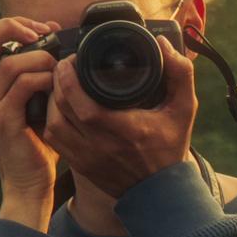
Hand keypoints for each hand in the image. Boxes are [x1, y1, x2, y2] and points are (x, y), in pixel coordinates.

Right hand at [0, 15, 62, 225]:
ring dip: (41, 58)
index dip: (8, 27)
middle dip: (10, 28)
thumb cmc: (36, 143)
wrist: (29, 184)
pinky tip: (57, 86)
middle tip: (43, 33)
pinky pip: (24, 84)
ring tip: (58, 67)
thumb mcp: (32, 102)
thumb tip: (53, 39)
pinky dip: (45, 78)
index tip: (40, 30)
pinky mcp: (3, 120)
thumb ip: (33, 74)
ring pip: (11, 62)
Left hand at [42, 33, 199, 198]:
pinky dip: (52, 120)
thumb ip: (180, 72)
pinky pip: (54, 141)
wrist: (161, 192)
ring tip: (61, 85)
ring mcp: (87, 158)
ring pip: (53, 126)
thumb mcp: (184, 107)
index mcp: (125, 130)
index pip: (83, 103)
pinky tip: (60, 107)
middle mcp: (102, 146)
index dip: (69, 78)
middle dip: (57, 82)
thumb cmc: (171, 147)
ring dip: (52, 102)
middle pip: (62, 110)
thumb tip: (163, 45)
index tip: (71, 60)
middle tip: (64, 66)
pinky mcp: (80, 166)